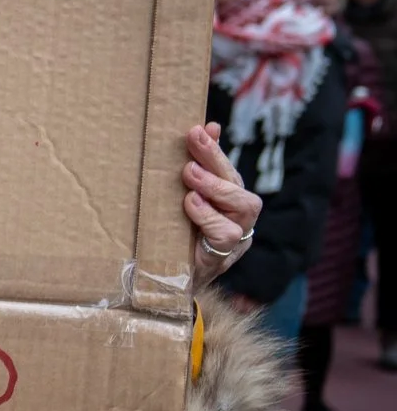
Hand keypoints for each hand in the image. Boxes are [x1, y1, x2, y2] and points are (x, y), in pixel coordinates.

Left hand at [184, 124, 260, 286]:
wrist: (165, 283)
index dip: (217, 150)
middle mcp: (240, 218)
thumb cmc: (174, 238)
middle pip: (238, 184)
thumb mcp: (179, 202)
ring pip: (244, 206)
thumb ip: (194, 170)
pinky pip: (227, 233)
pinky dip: (209, 216)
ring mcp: (237, 239)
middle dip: (216, 160)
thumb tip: (207, 127)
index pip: (228, 171)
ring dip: (216, 187)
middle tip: (194, 141)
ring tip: (189, 174)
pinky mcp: (225, 257)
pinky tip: (190, 204)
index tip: (201, 128)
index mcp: (230, 203)